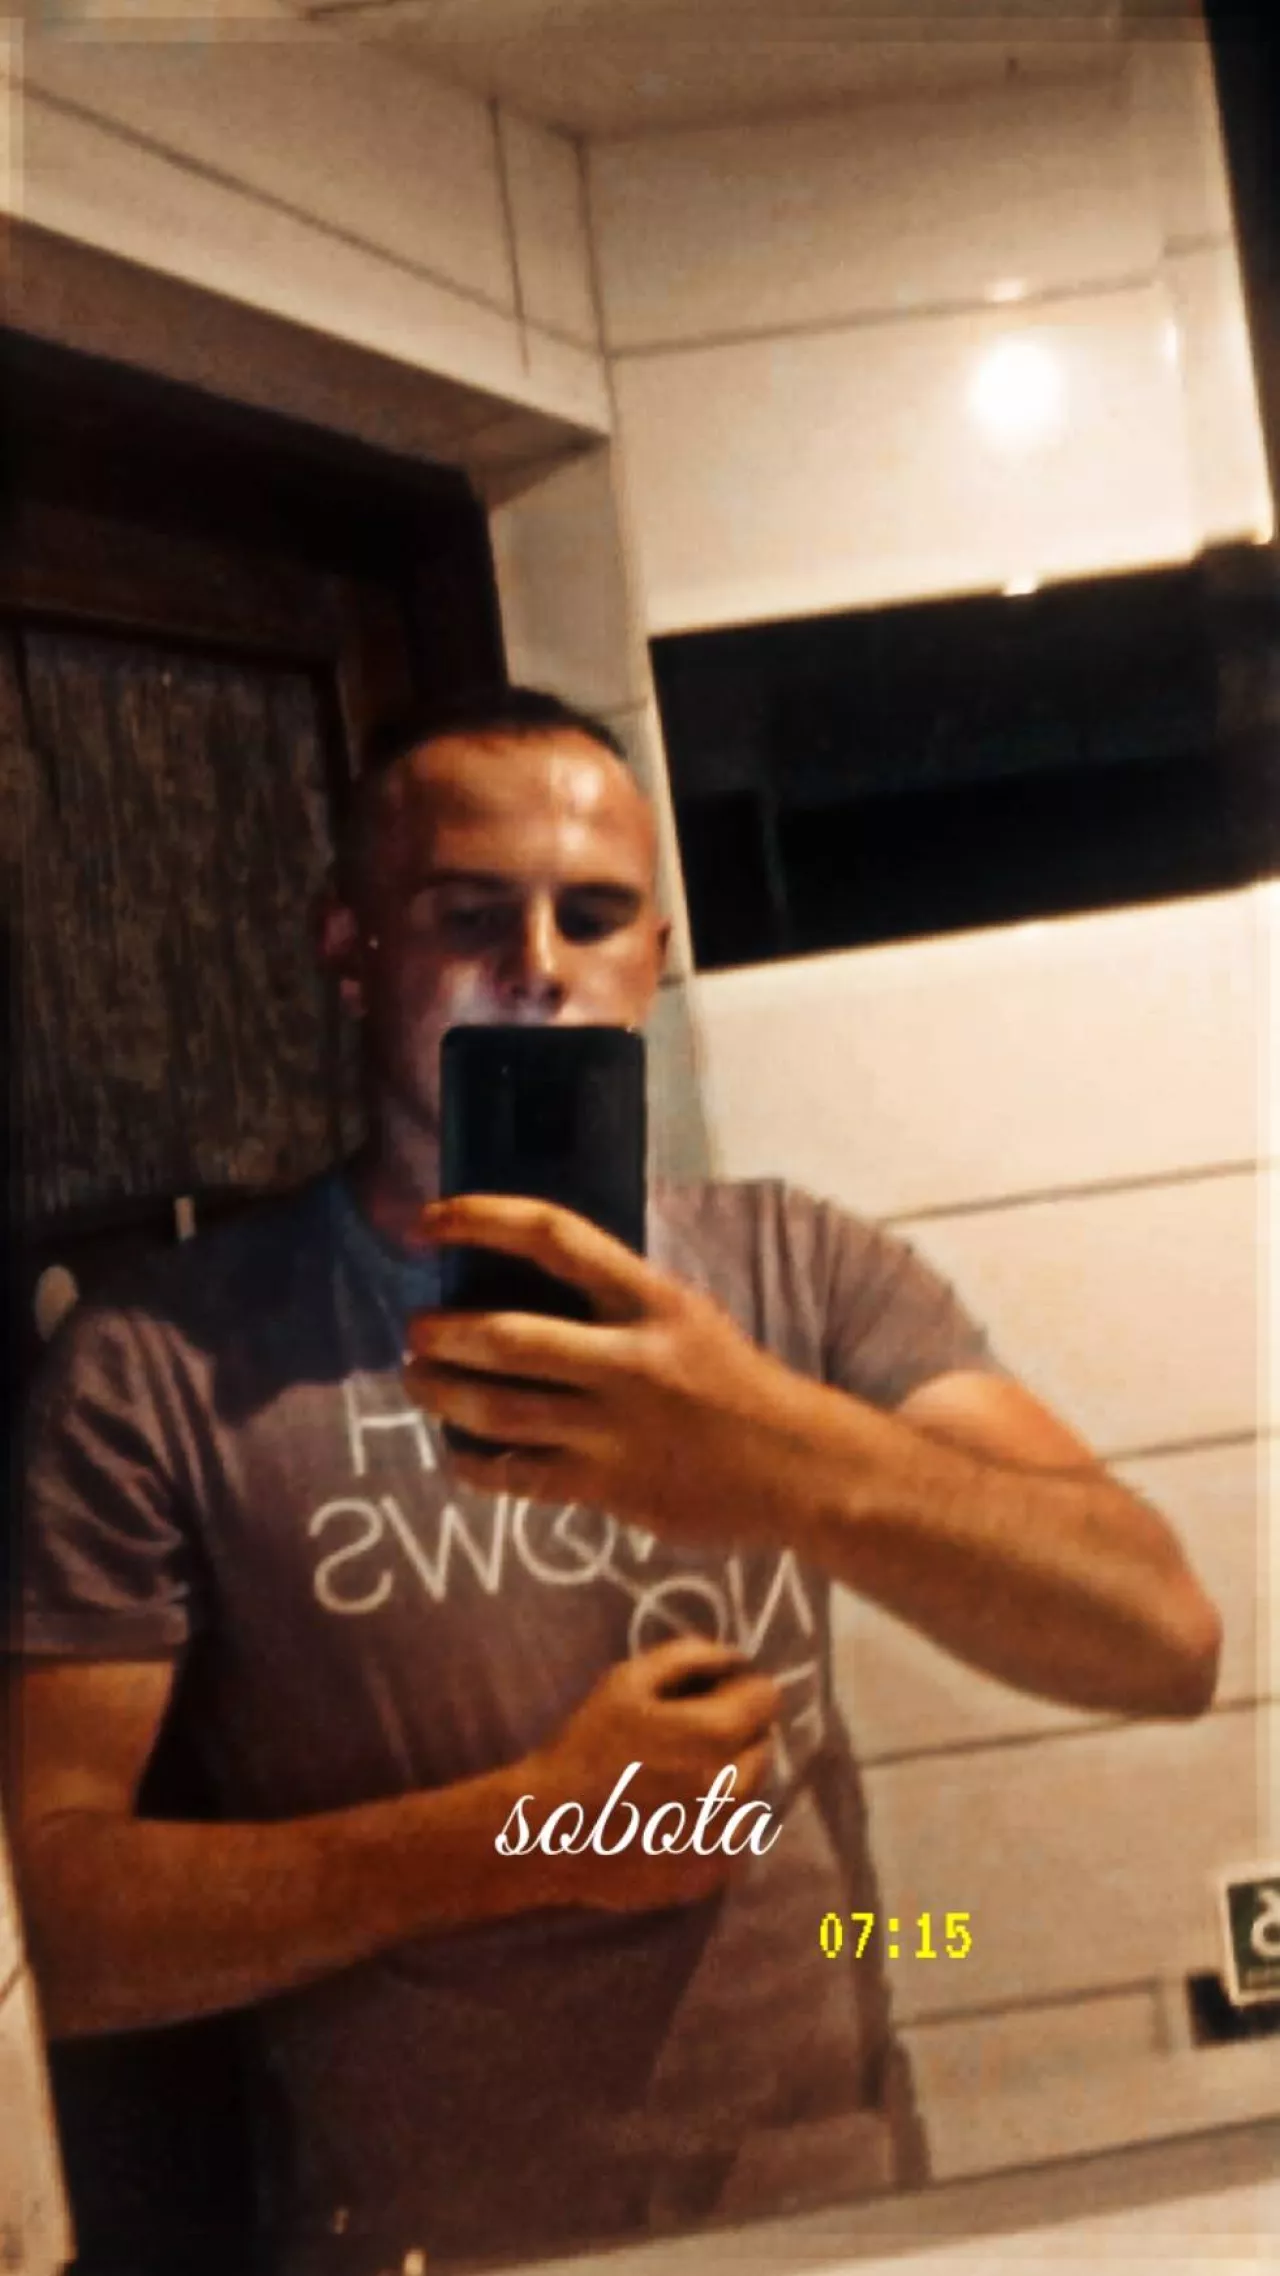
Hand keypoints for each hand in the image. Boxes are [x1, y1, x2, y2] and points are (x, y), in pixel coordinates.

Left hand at [403, 1194, 837, 1547]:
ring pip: (499, 1409)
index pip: (554, 1236)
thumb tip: (523, 1284)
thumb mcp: (686, 1318)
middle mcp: (631, 1360)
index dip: (481, 1219)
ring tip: (419, 1382)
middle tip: (415, 1332)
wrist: (800, 1468)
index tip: (430, 1220)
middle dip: (442, 1333)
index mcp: (652, 1300)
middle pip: (507, 1337)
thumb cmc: (735, 1385)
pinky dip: (474, 1463)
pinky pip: (517, 1475)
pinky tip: (458, 1453)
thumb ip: (615, 1301)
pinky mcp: (610, 1487)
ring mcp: (617, 1428)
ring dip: (442, 1394)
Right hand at [523, 1636, 782, 1912]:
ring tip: (673, 1783)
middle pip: (762, 1745)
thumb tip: (734, 1658)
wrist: (546, 1832)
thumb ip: (689, 1657)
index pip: (767, 1698)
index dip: (737, 1690)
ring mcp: (727, 1840)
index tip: (706, 1698)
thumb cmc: (584, 1748)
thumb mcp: (625, 1681)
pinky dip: (712, 1824)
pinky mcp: (713, 1875)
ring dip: (726, 1781)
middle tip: (682, 1741)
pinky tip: (668, 1820)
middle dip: (733, 1736)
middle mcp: (736, 1791)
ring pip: (750, 1793)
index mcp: (717, 1737)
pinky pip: (731, 1836)